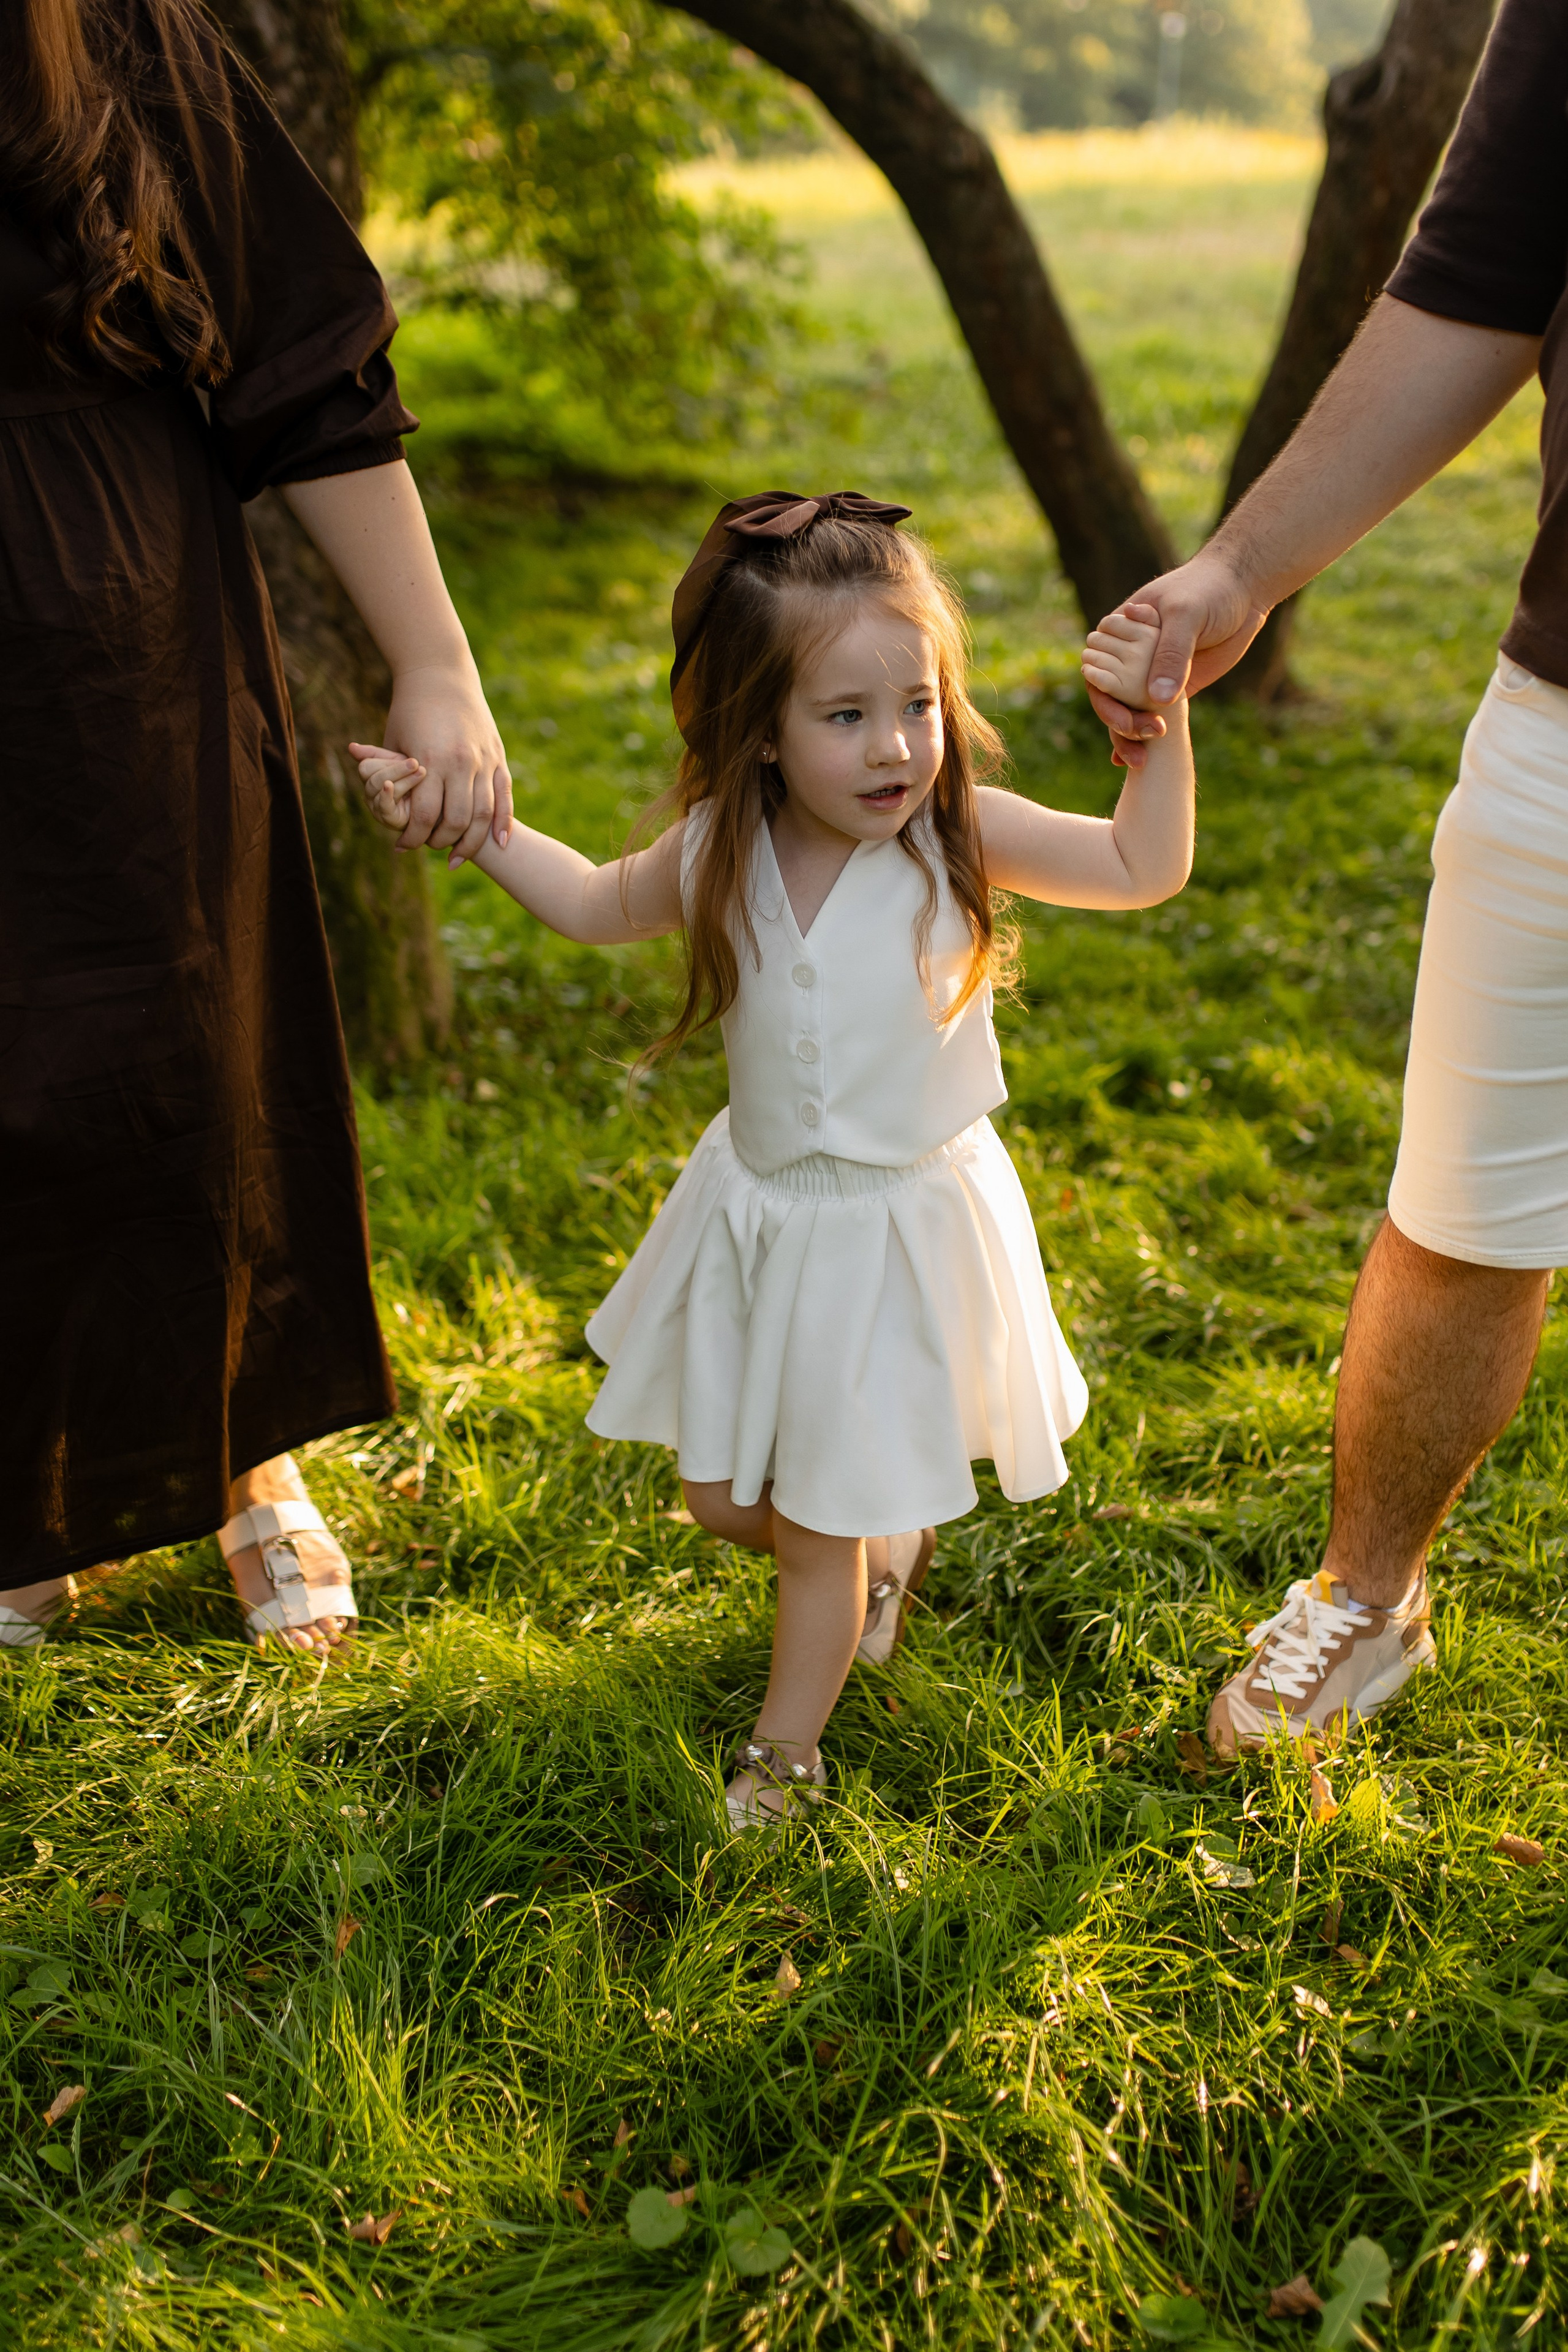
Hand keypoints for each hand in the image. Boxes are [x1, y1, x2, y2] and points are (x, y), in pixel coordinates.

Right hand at [351, 742, 425, 832]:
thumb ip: (376, 754)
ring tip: (422, 772)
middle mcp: (370, 793)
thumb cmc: (415, 778)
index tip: (408, 756)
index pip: (366, 766)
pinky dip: (386, 795)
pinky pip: (383, 806)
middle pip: (373, 778)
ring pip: (380, 788)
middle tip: (416, 763)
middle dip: (396, 769)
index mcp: (370, 778)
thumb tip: (350, 746)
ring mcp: (377, 808)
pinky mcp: (388, 820)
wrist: (434, 803)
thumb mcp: (398, 762)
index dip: (385, 761)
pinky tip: (391, 785)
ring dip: (403, 779)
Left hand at [373, 662, 511, 865]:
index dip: (413, 838)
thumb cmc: (409, 710)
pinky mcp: (498, 757)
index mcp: (430, 759)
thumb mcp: (392, 742)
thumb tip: (381, 809)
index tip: (404, 847)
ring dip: (471, 841)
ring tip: (459, 856)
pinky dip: (503, 824)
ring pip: (483, 814)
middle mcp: (460, 762)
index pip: (424, 815)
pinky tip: (499, 843)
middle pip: (455, 821)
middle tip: (430, 848)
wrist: (440, 674)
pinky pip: (505, 797)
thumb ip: (387, 776)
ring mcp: (483, 760)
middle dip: (441, 842)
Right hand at [1083, 549, 1269, 767]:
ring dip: (1130, 736)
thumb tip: (1157, 700)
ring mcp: (1150, 674)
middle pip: (1110, 697)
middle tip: (1144, 737)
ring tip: (1142, 760)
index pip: (1097, 670)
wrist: (1244, 590)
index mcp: (1121, 632)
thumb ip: (1172, 653)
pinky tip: (1141, 762)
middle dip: (1119, 722)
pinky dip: (1145, 738)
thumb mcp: (1187, 615)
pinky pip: (1154, 716)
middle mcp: (1130, 656)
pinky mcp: (1175, 688)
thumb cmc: (1209, 590)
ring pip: (1130, 710)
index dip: (1104, 697)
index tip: (1124, 717)